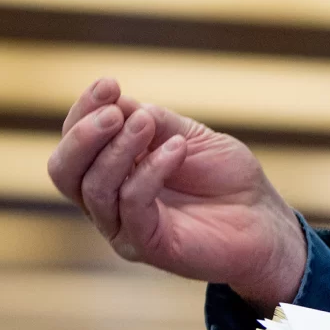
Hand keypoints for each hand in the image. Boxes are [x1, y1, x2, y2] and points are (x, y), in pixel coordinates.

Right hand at [46, 77, 306, 308]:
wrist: (264, 220)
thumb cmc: (226, 177)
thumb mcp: (190, 136)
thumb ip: (154, 121)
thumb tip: (116, 100)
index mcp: (113, 170)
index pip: (75, 142)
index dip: (84, 111)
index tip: (107, 84)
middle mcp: (108, 201)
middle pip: (64, 171)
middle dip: (83, 136)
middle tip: (114, 111)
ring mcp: (123, 226)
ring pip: (95, 188)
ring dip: (120, 149)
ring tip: (147, 123)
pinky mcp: (146, 245)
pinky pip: (132, 206)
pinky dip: (151, 171)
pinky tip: (176, 148)